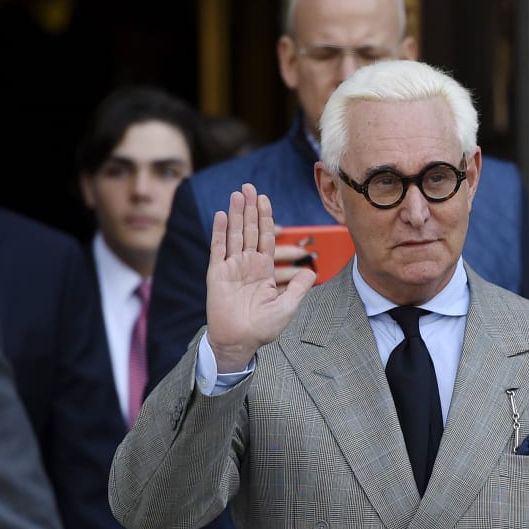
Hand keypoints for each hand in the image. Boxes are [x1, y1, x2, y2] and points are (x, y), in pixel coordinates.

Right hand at [205, 184, 315, 372]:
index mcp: (264, 269)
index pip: (266, 237)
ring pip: (235, 234)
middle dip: (250, 208)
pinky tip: (222, 215)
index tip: (265, 198)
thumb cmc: (263, 328)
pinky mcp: (217, 274)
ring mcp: (231, 267)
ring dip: (237, 214)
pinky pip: (219, 249)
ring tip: (238, 194)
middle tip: (249, 186)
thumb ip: (298, 287)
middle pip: (250, 230)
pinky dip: (220, 232)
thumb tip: (311, 271)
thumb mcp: (287, 306)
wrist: (239, 342)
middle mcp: (247, 264)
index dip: (266, 217)